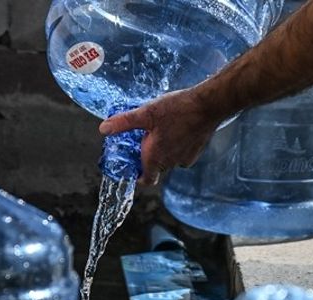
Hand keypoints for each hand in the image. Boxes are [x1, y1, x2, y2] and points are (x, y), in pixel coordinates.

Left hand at [100, 89, 226, 185]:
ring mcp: (186, 158)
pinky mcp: (196, 151)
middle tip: (142, 139)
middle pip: (156, 167)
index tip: (133, 166)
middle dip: (148, 156)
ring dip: (163, 149)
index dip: (138, 176)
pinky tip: (175, 127)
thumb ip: (124, 123)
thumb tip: (104, 129)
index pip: (146, 180)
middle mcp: (171, 163)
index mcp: (156, 158)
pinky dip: (176, 144)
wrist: (209, 105)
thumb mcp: (146, 113)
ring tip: (160, 129)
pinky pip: (181, 152)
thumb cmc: (178, 110)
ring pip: (169, 159)